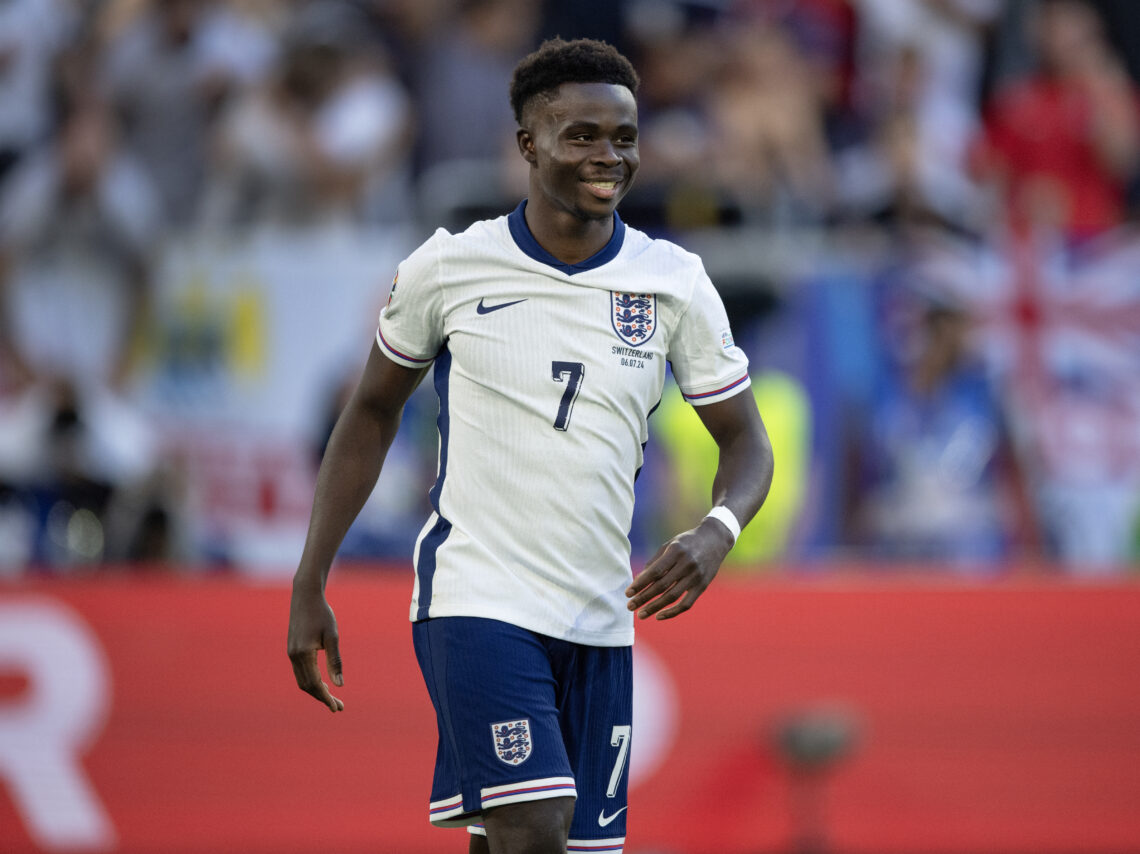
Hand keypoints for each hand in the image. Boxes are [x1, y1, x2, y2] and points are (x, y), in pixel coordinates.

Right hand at [287, 583, 344, 711]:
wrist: (305, 596)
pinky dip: (311, 682)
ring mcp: (291, 653)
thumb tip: (340, 685)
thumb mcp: (332, 636)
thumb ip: (335, 661)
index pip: (314, 684)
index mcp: (303, 654)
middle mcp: (294, 656)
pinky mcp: (292, 649)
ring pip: (302, 681)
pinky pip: (301, 672)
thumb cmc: (322, 613)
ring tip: (333, 698)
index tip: (337, 708)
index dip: (326, 698)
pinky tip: (323, 683)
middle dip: (323, 698)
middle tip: (339, 707)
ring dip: (317, 691)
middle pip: (307, 686)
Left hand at [625, 518, 733, 619]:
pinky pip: (686, 604)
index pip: (655, 572)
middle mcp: (687, 564)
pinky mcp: (702, 586)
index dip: (640, 584)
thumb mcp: (669, 545)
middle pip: (662, 586)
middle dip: (644, 598)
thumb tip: (638, 582)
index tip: (627, 593)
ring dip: (654, 608)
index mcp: (676, 551)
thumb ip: (654, 562)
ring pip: (672, 597)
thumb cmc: (686, 542)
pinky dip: (672, 612)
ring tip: (641, 614)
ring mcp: (696, 576)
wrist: (715, 540)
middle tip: (630, 606)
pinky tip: (659, 616)